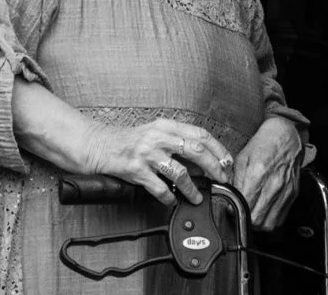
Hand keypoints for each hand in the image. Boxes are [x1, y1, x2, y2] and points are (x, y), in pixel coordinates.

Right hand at [84, 117, 234, 206]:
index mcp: (167, 126)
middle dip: (213, 166)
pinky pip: (158, 187)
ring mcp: (148, 154)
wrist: (100, 144)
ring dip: (192, 187)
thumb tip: (202, 159)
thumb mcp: (156, 132)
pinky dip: (168, 197)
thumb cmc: (130, 140)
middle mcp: (159, 137)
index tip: (227, 160)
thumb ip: (177, 141)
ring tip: (197, 197)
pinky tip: (172, 201)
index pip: (200, 134)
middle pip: (195, 150)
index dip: (217, 148)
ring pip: (179, 172)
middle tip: (221, 178)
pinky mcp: (137, 170)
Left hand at [233, 116, 302, 229]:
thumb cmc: (264, 145)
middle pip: (256, 219)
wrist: (286, 136)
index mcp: (258, 173)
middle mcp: (274, 184)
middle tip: (241, 213)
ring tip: (253, 213)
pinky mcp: (293, 194)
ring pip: (269, 224)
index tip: (231, 209)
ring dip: (259, 223)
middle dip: (246, 220)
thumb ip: (235, 181)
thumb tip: (228, 198)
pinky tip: (265, 210)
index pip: (244, 206)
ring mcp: (285, 191)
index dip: (234, 211)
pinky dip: (271, 219)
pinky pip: (281, 218)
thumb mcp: (242, 158)